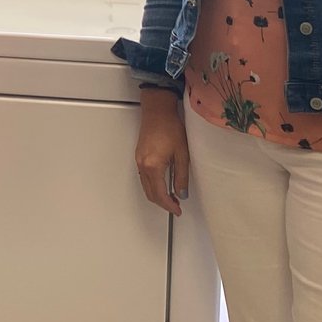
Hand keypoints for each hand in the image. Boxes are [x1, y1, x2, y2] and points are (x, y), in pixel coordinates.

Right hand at [133, 94, 189, 216]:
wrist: (157, 111)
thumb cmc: (170, 127)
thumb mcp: (182, 154)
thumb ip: (182, 176)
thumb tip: (182, 193)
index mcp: (153, 166)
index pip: (160, 194)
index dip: (169, 206)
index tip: (177, 210)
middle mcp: (143, 166)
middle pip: (150, 193)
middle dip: (163, 203)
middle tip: (176, 206)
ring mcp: (139, 161)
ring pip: (146, 187)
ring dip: (157, 195)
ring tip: (172, 197)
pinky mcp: (139, 157)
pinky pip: (143, 178)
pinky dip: (152, 186)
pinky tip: (163, 184)